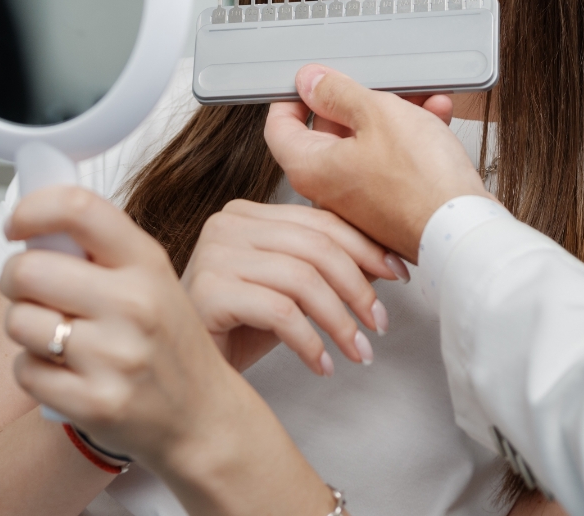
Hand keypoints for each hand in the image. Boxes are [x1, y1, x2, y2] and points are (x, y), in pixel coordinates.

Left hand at [0, 186, 252, 477]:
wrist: (202, 415)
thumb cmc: (168, 341)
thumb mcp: (152, 277)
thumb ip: (101, 250)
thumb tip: (34, 227)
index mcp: (147, 261)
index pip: (78, 209)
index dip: (32, 208)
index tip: (16, 223)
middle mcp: (134, 303)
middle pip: (28, 270)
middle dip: (16, 278)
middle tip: (34, 290)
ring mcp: (115, 355)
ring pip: (18, 320)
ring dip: (25, 327)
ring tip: (57, 335)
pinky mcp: (95, 402)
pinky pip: (24, 370)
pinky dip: (32, 370)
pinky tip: (65, 371)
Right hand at [182, 199, 408, 375]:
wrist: (185, 370)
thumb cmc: (236, 327)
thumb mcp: (287, 288)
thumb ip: (322, 265)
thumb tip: (383, 261)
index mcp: (246, 213)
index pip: (318, 219)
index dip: (365, 246)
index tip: (398, 274)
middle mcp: (226, 224)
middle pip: (315, 246)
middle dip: (358, 286)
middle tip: (379, 323)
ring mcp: (213, 254)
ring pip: (302, 279)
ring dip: (340, 320)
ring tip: (358, 351)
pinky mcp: (208, 291)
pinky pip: (280, 311)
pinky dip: (310, 341)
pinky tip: (322, 364)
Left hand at [264, 65, 493, 261]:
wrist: (465, 231)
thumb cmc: (420, 182)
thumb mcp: (377, 114)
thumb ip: (338, 93)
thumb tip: (310, 81)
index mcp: (311, 168)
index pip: (278, 127)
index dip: (292, 97)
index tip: (312, 80)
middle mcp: (329, 189)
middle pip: (327, 131)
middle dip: (357, 99)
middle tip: (376, 82)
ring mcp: (360, 200)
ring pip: (366, 142)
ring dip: (392, 113)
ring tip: (418, 96)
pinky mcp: (391, 205)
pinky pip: (391, 161)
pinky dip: (410, 136)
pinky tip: (434, 116)